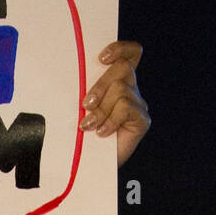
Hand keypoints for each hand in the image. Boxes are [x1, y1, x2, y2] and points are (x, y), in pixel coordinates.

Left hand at [79, 41, 149, 168]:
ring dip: (102, 108)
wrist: (90, 166)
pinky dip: (111, 120)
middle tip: (85, 106)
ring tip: (90, 126)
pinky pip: (126, 107)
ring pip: (122, 89)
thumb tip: (72, 74)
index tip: (101, 58)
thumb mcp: (80, 108)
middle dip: (100, 85)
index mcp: (117, 81)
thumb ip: (84, 89)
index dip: (120, 48)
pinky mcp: (142, 120)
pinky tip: (102, 133)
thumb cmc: (81, 136)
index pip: (130, 53)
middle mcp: (131, 89)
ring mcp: (138, 104)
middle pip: (123, 68)